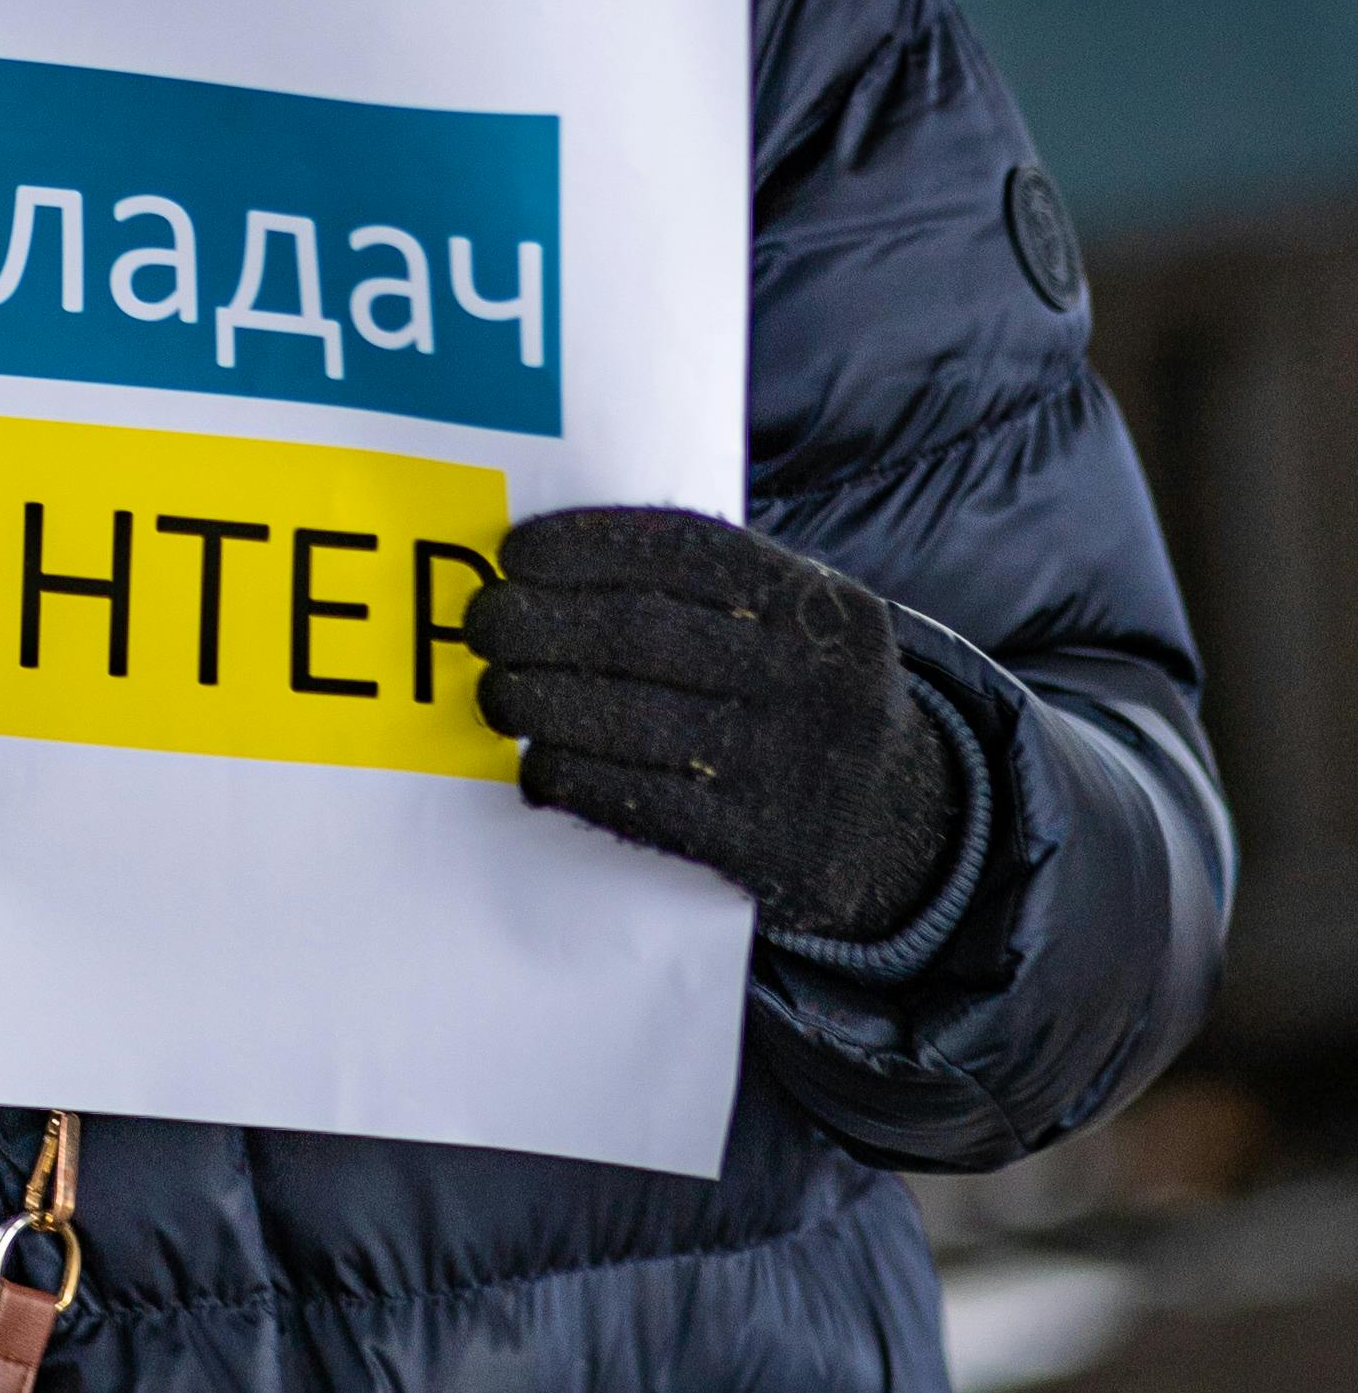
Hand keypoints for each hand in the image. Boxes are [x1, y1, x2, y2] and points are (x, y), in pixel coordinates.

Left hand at [466, 506, 962, 946]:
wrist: (910, 826)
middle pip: (643, 634)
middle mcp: (812, 674)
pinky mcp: (768, 846)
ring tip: (495, 694)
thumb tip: (554, 567)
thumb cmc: (809, 698)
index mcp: (817, 600)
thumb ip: (712, 591)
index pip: (685, 550)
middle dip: (541, 624)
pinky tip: (538, 766)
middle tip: (482, 623)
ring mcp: (793, 764)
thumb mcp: (800, 625)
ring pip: (634, 721)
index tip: (515, 553)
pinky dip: (576, 779)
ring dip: (541, 703)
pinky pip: (646, 804)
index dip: (586, 546)